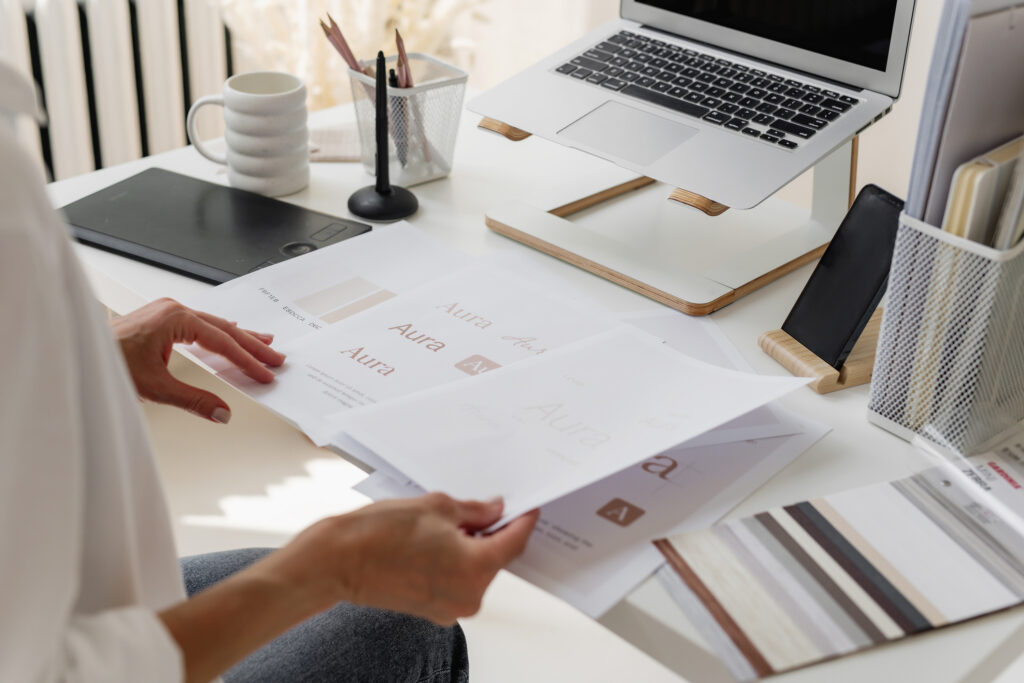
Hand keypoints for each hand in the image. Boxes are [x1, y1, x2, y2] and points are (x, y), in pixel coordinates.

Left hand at [111, 298, 285, 422]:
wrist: (79, 351)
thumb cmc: (107, 362)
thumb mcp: (155, 387)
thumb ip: (193, 400)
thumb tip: (222, 412)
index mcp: (175, 319)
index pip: (222, 341)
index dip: (247, 360)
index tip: (264, 372)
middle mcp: (172, 310)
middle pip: (224, 329)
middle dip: (252, 345)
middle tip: (275, 358)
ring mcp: (166, 311)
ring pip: (214, 325)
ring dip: (240, 337)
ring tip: (264, 343)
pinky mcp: (160, 318)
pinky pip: (200, 324)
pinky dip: (219, 333)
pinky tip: (230, 333)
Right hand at [254, 494, 539, 624]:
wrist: (337, 561)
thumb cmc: (379, 534)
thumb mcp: (437, 507)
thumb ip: (474, 511)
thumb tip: (493, 511)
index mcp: (476, 569)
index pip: (514, 542)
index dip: (523, 520)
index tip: (528, 508)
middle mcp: (469, 596)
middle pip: (496, 558)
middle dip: (492, 532)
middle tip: (483, 506)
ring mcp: (450, 607)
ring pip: (476, 570)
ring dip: (471, 546)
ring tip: (448, 521)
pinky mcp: (432, 609)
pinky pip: (456, 581)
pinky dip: (455, 561)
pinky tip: (437, 540)